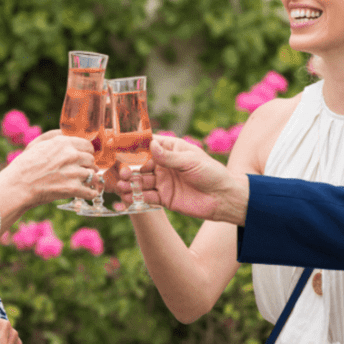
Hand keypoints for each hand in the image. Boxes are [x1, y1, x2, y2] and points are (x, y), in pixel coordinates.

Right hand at [0, 130, 96, 206]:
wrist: (18, 186)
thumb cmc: (25, 165)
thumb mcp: (37, 143)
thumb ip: (54, 135)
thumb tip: (68, 133)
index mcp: (64, 142)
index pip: (88, 145)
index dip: (86, 152)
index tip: (82, 158)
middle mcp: (71, 155)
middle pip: (91, 160)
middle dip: (86, 166)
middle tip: (79, 171)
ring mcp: (74, 173)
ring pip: (93, 175)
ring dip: (88, 180)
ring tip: (81, 183)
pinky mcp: (73, 189)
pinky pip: (91, 192)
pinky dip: (89, 194)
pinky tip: (84, 193)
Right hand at [116, 135, 248, 223]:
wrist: (223, 198)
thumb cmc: (212, 173)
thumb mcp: (191, 161)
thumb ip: (169, 157)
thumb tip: (150, 146)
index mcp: (170, 150)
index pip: (148, 145)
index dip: (133, 147)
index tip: (119, 149)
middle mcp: (163, 165)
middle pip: (140, 164)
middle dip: (129, 168)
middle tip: (124, 173)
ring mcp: (162, 181)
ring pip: (141, 181)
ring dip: (130, 184)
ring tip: (122, 186)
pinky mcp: (164, 198)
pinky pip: (146, 197)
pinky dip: (136, 197)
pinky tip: (128, 197)